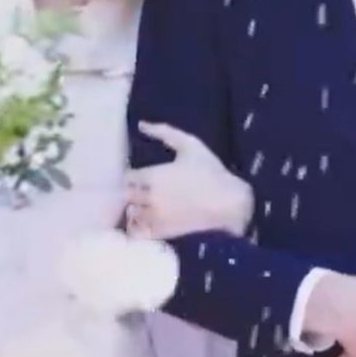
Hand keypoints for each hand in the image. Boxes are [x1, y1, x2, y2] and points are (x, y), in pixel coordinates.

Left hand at [125, 121, 252, 238]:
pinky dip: (137, 226)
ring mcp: (155, 217)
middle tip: (142, 191)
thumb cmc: (211, 171)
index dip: (133, 175)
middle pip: (126, 195)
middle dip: (132, 191)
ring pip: (131, 213)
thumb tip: (141, 124)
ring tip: (146, 205)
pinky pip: (138, 232)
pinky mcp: (162, 232)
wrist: (229, 203)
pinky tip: (148, 221)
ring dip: (135, 207)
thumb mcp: (190, 145)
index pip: (127, 177)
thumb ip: (164, 132)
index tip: (141, 176)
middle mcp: (149, 197)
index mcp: (153, 175)